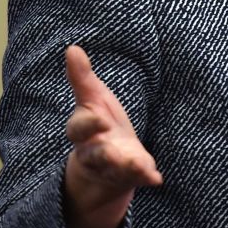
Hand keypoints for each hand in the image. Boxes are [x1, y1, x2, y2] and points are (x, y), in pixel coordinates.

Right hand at [63, 45, 161, 227]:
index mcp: (83, 131)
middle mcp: (94, 152)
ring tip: (139, 165)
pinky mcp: (128, 177)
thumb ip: (82, 78)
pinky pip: (135, 178)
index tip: (100, 119)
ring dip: (126, 167)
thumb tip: (72, 48)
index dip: (89, 124)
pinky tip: (155, 178)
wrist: (103, 164)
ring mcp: (112, 167)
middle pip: (95, 154)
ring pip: (115, 168)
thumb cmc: (98, 124)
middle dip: (103, 153)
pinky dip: (145, 177)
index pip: (80, 129)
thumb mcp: (92, 99)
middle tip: (111, 150)